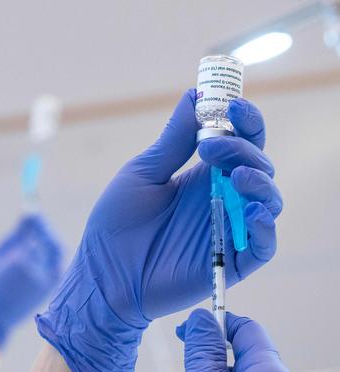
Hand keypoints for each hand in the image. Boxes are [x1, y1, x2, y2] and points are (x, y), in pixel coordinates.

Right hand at [0, 214, 62, 347]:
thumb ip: (16, 235)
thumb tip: (29, 214)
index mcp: (22, 260)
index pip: (39, 232)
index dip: (38, 221)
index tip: (33, 212)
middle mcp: (39, 272)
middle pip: (53, 244)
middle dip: (47, 232)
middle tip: (37, 224)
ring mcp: (47, 283)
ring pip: (55, 256)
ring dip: (47, 245)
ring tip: (29, 244)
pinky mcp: (49, 291)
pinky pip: (53, 267)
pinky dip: (46, 259)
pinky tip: (32, 261)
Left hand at [37, 90, 281, 371]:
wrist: (104, 276)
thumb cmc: (116, 225)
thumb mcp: (143, 175)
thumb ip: (173, 141)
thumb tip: (196, 95)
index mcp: (201, 175)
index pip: (239, 141)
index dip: (244, 120)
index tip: (232, 104)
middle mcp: (221, 199)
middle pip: (257, 165)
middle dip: (243, 149)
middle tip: (210, 148)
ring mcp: (228, 230)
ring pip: (268, 201)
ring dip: (260, 183)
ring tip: (236, 176)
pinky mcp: (230, 263)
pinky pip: (263, 245)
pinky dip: (265, 227)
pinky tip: (253, 212)